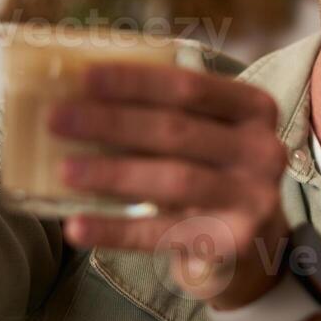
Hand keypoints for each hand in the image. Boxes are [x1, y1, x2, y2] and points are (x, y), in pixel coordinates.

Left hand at [48, 62, 292, 309]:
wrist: (253, 243)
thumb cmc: (211, 172)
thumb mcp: (206, 136)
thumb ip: (164, 113)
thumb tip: (78, 97)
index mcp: (255, 108)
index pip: (190, 87)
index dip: (135, 81)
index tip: (83, 77)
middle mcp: (263, 150)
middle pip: (177, 130)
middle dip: (112, 123)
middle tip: (57, 120)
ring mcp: (253, 198)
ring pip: (174, 180)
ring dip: (112, 173)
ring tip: (63, 170)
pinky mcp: (233, 242)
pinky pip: (163, 234)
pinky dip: (116, 230)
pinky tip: (77, 226)